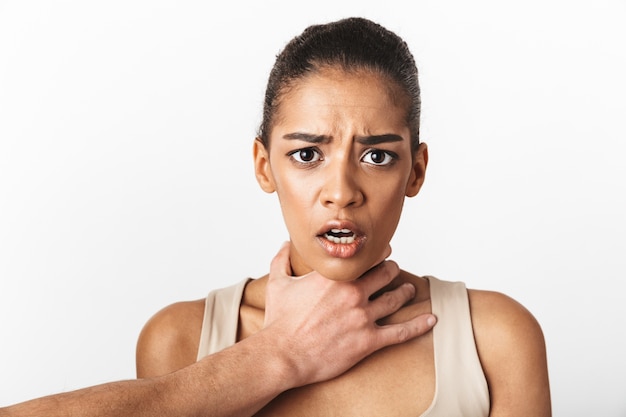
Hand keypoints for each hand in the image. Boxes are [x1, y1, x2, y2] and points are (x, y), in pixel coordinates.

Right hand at [263, 241, 436, 387]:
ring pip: (395, 299)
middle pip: (386, 273)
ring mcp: (363, 316)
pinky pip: (400, 332)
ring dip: (405, 292)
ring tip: (409, 290)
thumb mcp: (277, 283)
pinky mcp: (368, 341)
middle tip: (395, 270)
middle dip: (393, 270)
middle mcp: (353, 292)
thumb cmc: (279, 321)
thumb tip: (284, 243)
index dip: (377, 253)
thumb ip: (282, 259)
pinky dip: (418, 325)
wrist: (282, 354)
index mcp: (334, 276)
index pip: (366, 256)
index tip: (382, 252)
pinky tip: (430, 320)